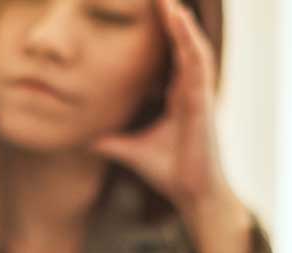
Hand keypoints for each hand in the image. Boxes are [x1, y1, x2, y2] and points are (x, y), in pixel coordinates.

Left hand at [91, 0, 252, 252]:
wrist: (192, 194)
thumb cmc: (170, 172)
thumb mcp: (131, 150)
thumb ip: (113, 141)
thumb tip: (87, 139)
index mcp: (178, 96)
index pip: (170, 53)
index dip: (163, 29)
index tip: (149, 5)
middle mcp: (190, 90)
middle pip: (182, 43)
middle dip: (172, 16)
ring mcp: (200, 93)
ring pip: (192, 46)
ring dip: (180, 21)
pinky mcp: (204, 101)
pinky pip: (198, 63)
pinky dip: (189, 40)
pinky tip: (180, 20)